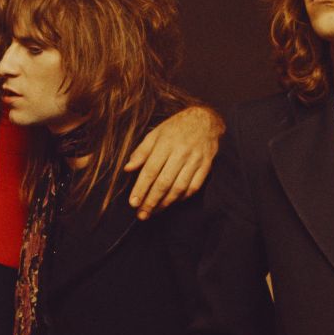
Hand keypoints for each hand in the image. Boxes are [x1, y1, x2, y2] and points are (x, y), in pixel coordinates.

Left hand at [124, 105, 222, 219]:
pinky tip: (171, 203)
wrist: (205, 120)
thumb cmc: (175, 128)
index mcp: (166, 144)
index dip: (141, 188)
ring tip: (153, 212)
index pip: (150, 170)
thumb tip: (127, 169)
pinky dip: (182, 198)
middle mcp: (181, 153)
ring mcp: (195, 160)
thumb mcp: (155, 134)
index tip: (133, 203)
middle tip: (141, 214)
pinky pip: (193, 187)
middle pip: (164, 182)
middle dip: (151, 201)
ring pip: (179, 188)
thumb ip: (141, 152)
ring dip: (165, 203)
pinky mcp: (206, 166)